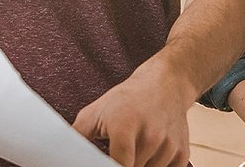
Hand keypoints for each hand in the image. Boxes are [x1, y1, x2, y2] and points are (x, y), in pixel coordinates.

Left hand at [72, 73, 192, 166]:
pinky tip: (150, 153)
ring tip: (135, 150)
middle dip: (123, 165)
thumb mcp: (96, 111)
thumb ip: (77, 135)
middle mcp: (150, 136)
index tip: (107, 165)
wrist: (165, 85)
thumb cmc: (128, 99)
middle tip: (120, 152)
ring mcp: (169, 145)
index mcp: (125, 125)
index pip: (118, 166)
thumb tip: (62, 153)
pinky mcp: (182, 153)